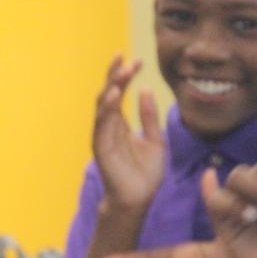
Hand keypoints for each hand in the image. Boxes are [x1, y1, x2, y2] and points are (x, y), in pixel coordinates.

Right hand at [93, 56, 164, 211]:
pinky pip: (100, 125)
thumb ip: (149, 117)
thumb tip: (146, 90)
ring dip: (111, 87)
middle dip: (115, 75)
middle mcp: (109, 126)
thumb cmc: (145, 174)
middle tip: (125, 58)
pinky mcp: (101, 148)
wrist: (139, 200)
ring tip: (121, 71)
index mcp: (120, 123)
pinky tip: (113, 95)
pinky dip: (105, 109)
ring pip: (102, 105)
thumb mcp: (156, 140)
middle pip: (108, 93)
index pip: (120, 92)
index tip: (138, 61)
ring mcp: (103, 135)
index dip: (126, 75)